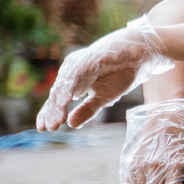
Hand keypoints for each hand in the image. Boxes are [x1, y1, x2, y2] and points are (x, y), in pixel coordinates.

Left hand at [36, 18, 171, 130]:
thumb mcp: (103, 97)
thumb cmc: (119, 74)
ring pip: (66, 82)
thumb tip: (71, 124)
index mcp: (73, 81)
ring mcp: (81, 63)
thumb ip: (87, 109)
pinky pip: (81, 70)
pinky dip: (74, 82)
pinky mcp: (92, 57)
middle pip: (58, 92)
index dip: (50, 113)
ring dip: (62, 98)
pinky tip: (71, 97)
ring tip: (58, 116)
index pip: (57, 99)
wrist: (139, 54)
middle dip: (54, 110)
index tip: (44, 129)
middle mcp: (72, 70)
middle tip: (51, 126)